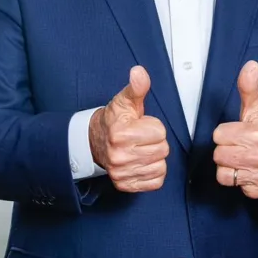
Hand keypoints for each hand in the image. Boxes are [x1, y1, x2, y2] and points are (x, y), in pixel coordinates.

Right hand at [88, 66, 169, 192]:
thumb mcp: (125, 101)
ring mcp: (122, 173)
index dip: (154, 127)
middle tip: (142, 138)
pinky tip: (142, 162)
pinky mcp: (126, 185)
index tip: (142, 126)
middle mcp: (119, 156)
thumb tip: (139, 72)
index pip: (160, 132)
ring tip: (141, 149)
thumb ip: (137, 87)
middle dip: (155, 142)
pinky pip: (156, 181)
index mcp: (121, 134)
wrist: (95, 141)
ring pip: (160, 166)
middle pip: (162, 150)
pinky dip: (153, 173)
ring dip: (154, 157)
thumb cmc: (114, 121)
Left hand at [213, 61, 257, 199]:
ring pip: (223, 173)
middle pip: (219, 154)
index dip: (226, 133)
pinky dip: (238, 180)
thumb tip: (250, 65)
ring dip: (229, 166)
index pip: (219, 135)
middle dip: (226, 149)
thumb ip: (248, 86)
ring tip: (241, 158)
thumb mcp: (256, 106)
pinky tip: (247, 170)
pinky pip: (233, 186)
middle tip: (240, 145)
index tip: (238, 132)